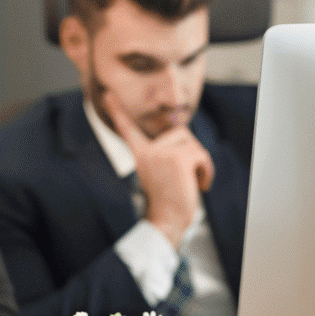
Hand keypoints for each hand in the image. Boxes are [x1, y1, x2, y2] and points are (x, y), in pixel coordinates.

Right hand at [103, 90, 213, 246]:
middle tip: (189, 175)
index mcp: (140, 154)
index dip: (118, 111)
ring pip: (193, 144)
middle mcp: (148, 151)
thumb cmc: (168, 202)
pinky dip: (207, 170)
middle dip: (192, 152)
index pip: (128, 129)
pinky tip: (201, 185)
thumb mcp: (162, 173)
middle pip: (181, 133)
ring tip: (194, 182)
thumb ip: (166, 154)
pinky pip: (201, 155)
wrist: (168, 220)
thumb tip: (182, 133)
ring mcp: (162, 153)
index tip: (107, 95)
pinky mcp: (178, 159)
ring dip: (201, 163)